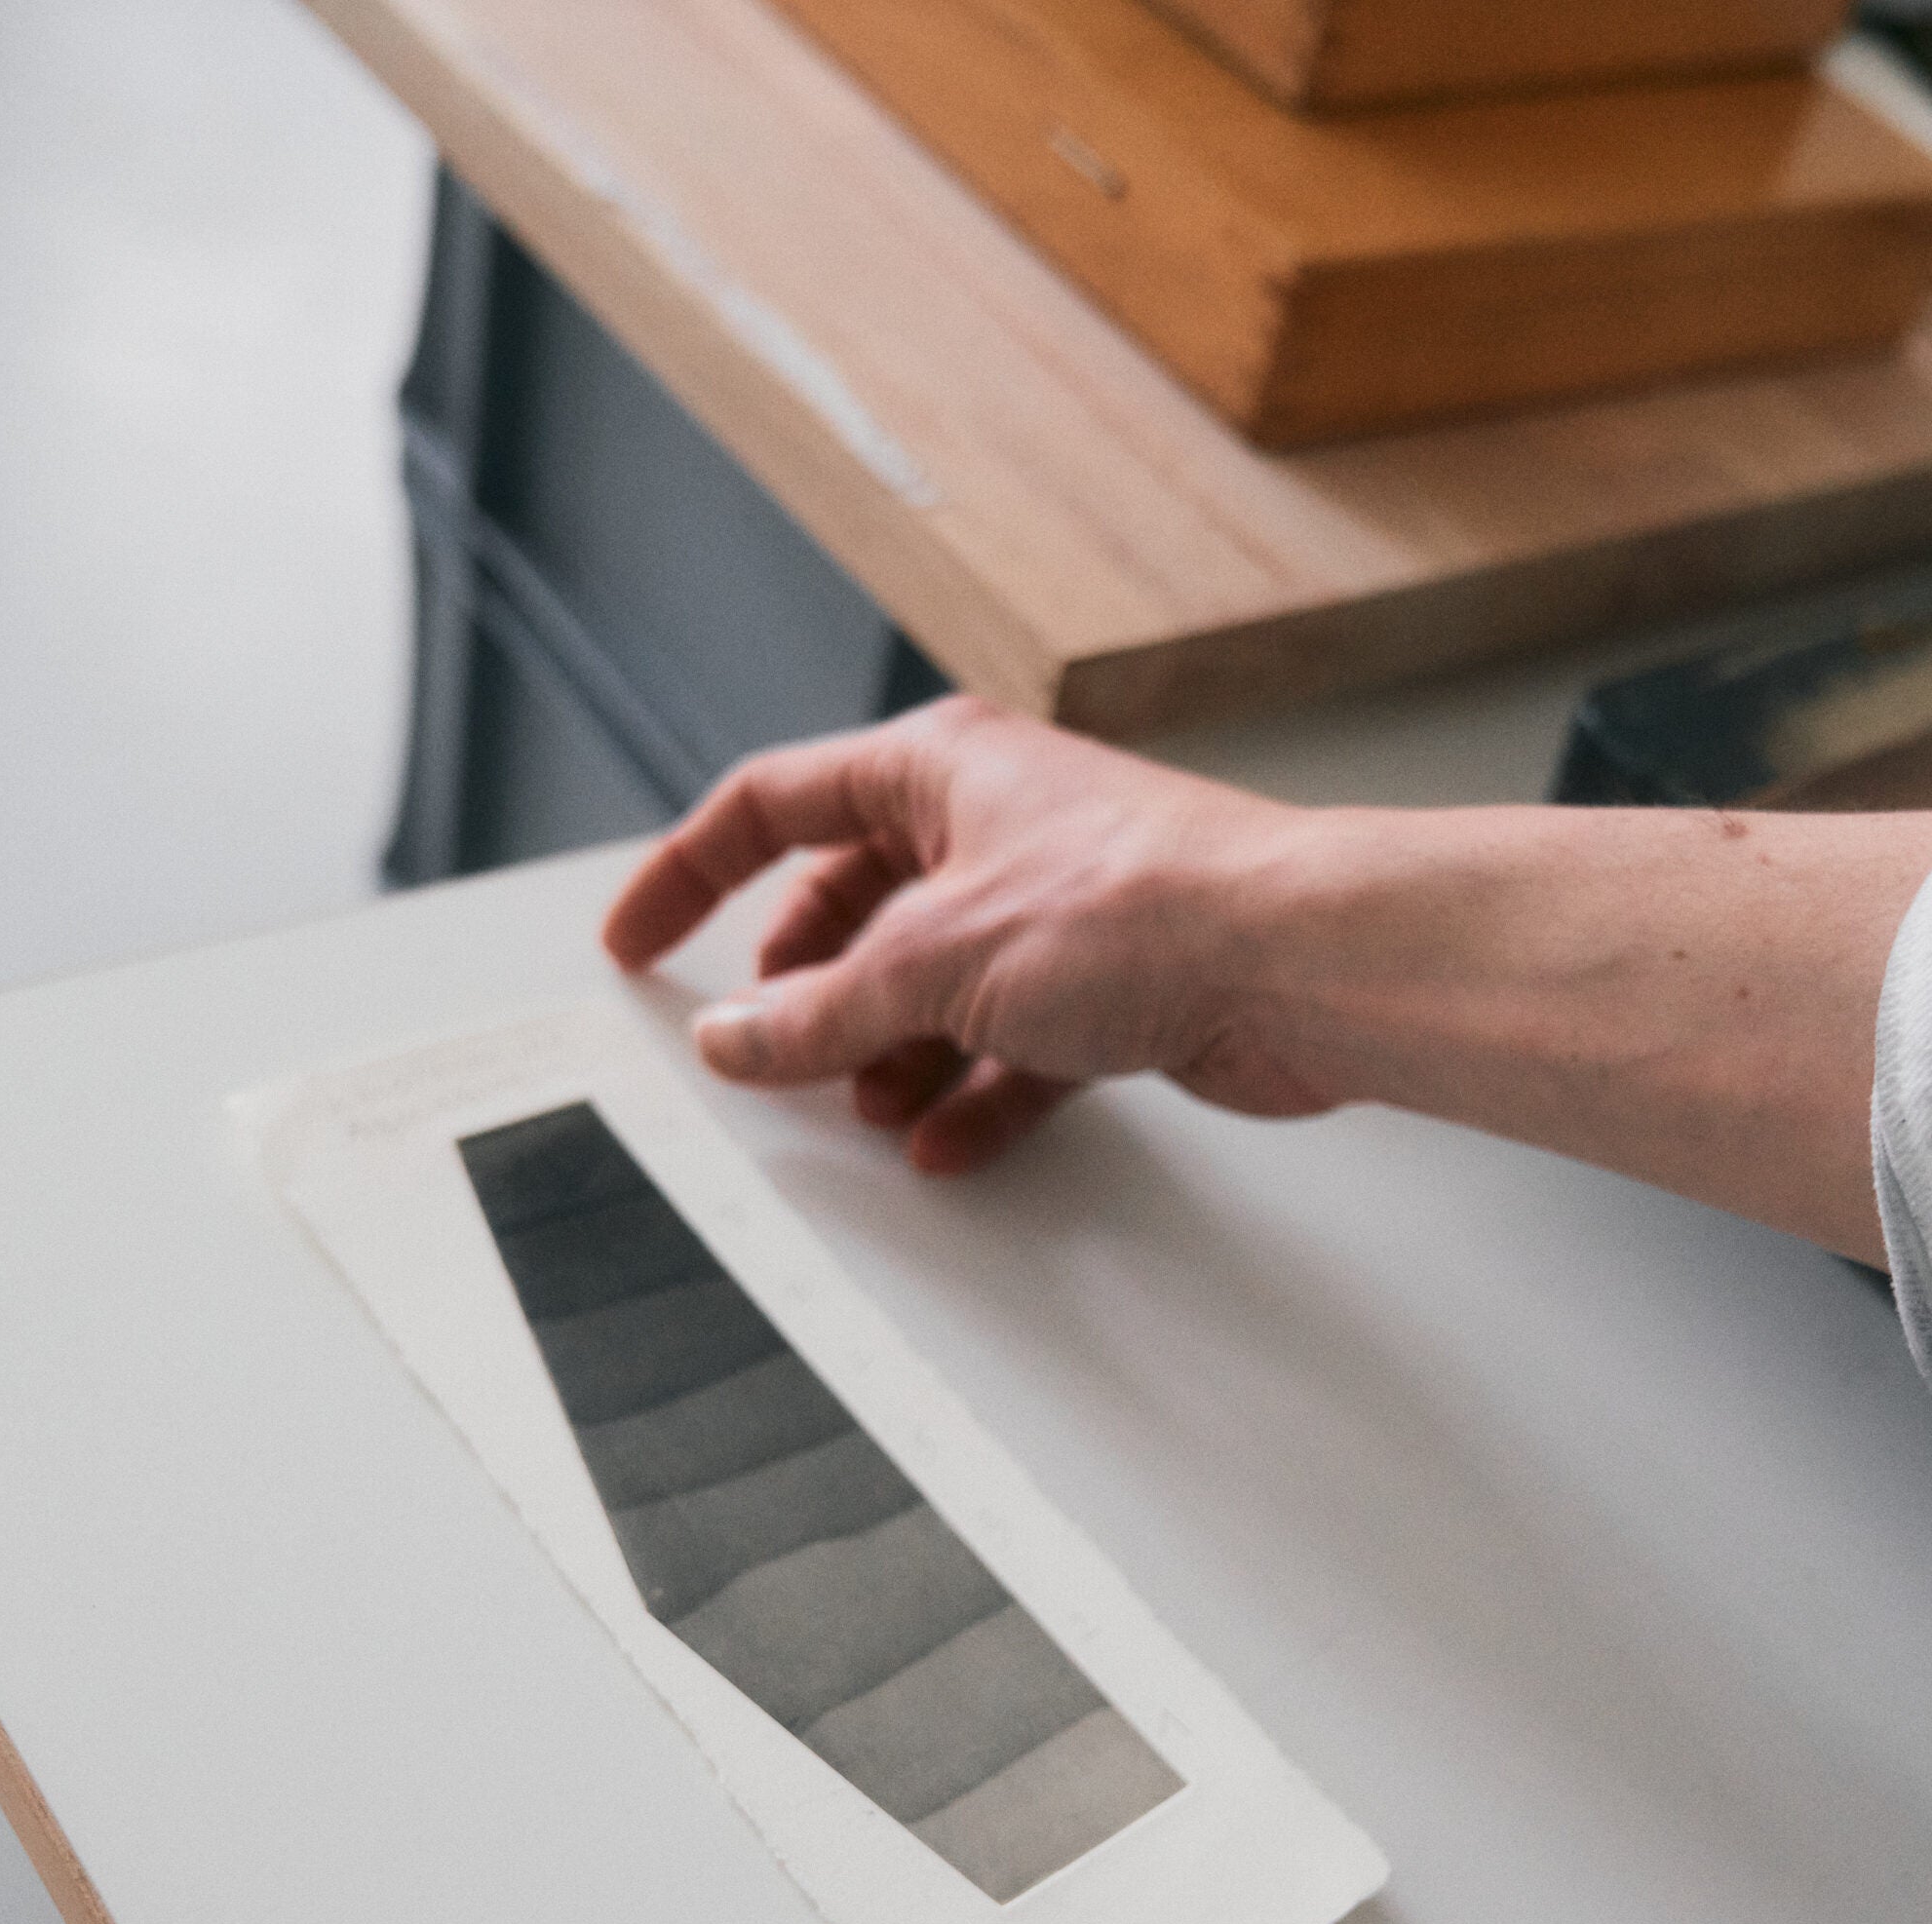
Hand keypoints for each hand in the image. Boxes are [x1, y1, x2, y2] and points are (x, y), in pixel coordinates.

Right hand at [602, 697, 1332, 1172]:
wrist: (1296, 962)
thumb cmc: (1145, 903)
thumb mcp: (934, 961)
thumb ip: (818, 1009)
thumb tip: (733, 1036)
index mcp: (935, 771)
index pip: (772, 806)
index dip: (689, 875)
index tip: (635, 941)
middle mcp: (992, 827)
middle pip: (854, 911)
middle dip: (811, 992)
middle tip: (772, 1053)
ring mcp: (1052, 908)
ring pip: (933, 988)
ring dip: (892, 1056)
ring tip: (868, 1108)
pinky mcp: (1111, 984)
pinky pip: (1011, 1046)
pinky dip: (974, 1096)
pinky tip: (948, 1143)